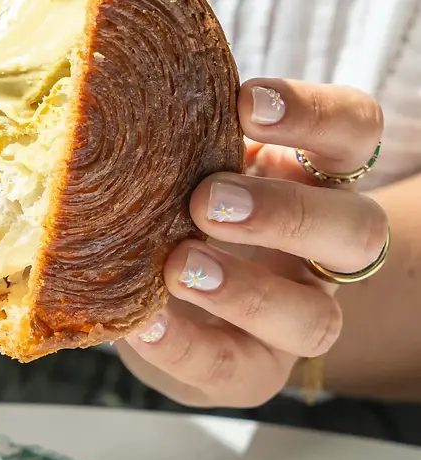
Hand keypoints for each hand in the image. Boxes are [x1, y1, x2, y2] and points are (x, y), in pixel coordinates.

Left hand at [122, 80, 388, 407]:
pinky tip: (141, 322)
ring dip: (248, 292)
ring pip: (315, 318)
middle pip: (356, 230)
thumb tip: (103, 89)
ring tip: (178, 266)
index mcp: (315, 175)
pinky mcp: (253, 370)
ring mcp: (296, 315)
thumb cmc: (174, 203)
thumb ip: (173, 131)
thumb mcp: (180, 158)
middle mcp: (322, 247)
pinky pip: (233, 366)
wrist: (156, 300)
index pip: (354, 131)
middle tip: (206, 201)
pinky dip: (184, 345)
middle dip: (286, 214)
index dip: (315, 115)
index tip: (246, 103)